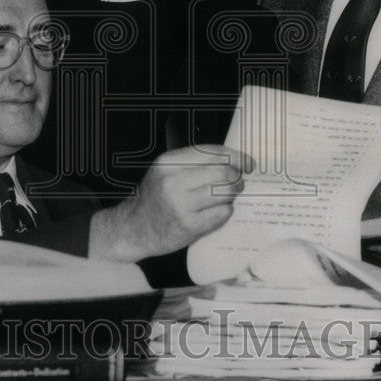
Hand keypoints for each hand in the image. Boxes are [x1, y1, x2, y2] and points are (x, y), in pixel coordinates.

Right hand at [89, 145, 250, 261]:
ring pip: (225, 193)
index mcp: (168, 163)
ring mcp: (180, 205)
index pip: (211, 152)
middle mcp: (173, 182)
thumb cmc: (155, 197)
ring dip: (232, 194)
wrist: (134, 228)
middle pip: (222, 172)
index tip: (247, 163)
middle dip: (236, 177)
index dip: (235, 156)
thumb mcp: (166, 171)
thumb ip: (193, 163)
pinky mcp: (188, 226)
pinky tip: (217, 211)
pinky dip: (225, 211)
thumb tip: (233, 160)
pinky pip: (221, 214)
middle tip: (238, 182)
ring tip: (228, 196)